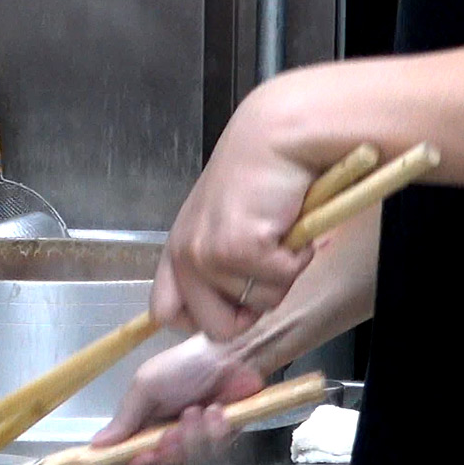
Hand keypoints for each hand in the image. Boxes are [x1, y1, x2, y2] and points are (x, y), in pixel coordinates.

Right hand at [91, 335, 266, 464]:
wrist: (232, 355)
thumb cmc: (184, 365)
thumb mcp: (146, 385)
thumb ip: (124, 418)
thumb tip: (95, 445)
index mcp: (142, 426)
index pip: (129, 460)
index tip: (143, 457)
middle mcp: (165, 439)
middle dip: (169, 454)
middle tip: (173, 433)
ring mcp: (195, 443)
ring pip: (190, 464)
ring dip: (194, 438)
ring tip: (199, 410)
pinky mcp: (221, 442)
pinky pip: (216, 454)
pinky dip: (216, 432)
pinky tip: (218, 411)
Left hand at [152, 87, 321, 339]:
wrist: (277, 137)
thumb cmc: (261, 178)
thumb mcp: (224, 225)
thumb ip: (216, 266)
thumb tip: (234, 314)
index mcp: (177, 251)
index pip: (166, 314)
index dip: (205, 319)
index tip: (235, 305)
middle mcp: (185, 256)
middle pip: (215, 327)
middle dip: (252, 307)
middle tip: (270, 265)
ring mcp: (208, 254)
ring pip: (257, 305)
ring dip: (281, 273)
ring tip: (281, 231)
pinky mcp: (238, 249)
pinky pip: (279, 281)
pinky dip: (296, 258)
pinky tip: (291, 224)